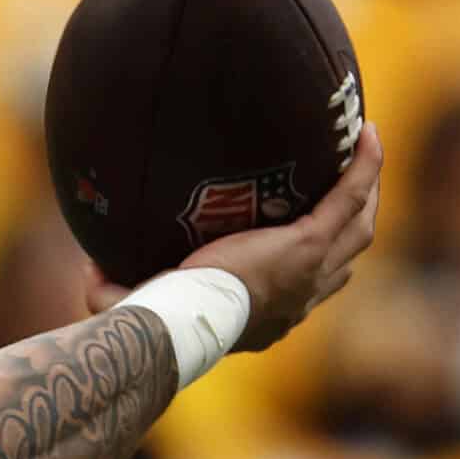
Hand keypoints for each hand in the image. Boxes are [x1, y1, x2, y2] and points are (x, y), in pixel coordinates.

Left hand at [87, 121, 382, 352]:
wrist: (181, 324)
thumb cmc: (161, 323)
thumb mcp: (144, 307)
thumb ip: (118, 291)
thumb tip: (90, 271)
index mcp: (270, 316)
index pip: (306, 290)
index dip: (317, 269)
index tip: (308, 239)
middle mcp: (300, 299)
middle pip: (346, 260)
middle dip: (353, 228)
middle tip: (353, 191)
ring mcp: (312, 271)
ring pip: (359, 228)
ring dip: (366, 195)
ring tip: (365, 156)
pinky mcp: (310, 244)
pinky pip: (350, 196)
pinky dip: (364, 166)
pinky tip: (368, 133)